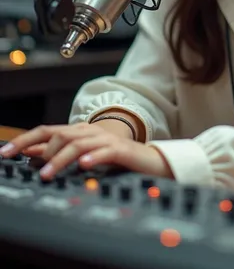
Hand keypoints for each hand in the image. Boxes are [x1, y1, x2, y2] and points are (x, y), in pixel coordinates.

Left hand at [0, 123, 172, 180]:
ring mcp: (107, 139)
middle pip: (61, 135)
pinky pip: (105, 151)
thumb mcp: (84, 154)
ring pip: (79, 144)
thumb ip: (60, 152)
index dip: (25, 140)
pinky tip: (84, 165)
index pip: (47, 131)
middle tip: (36, 171)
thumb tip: (31, 154)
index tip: (5, 152)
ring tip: (48, 173)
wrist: (150, 160)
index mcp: (80, 131)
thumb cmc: (116, 158)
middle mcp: (91, 132)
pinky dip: (93, 157)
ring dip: (61, 158)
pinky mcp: (121, 150)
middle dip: (44, 152)